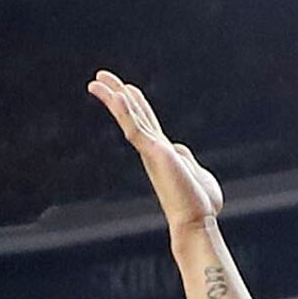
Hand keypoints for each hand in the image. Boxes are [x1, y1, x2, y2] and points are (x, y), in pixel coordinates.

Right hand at [89, 73, 222, 232]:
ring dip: (113, 97)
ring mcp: (152, 151)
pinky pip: (136, 129)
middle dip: (117, 92)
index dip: (135, 102)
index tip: (125, 87)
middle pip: (132, 113)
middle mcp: (152, 149)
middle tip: (99, 76)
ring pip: (129, 117)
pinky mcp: (155, 154)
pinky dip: (126, 112)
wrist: (197, 221)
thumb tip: (182, 153)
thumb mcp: (198, 174)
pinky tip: (116, 96)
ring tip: (97, 80)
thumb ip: (188, 160)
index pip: (146, 120)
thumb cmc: (200, 205)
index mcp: (162, 152)